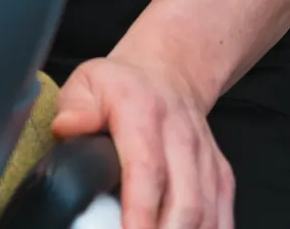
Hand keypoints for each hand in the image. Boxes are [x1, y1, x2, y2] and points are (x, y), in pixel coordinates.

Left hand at [54, 53, 233, 228]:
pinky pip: (223, 216)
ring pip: (206, 214)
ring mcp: (205, 160)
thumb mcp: (87, 83)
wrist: (167, 74)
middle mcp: (181, 138)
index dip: (140, 211)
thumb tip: (67, 128)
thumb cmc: (122, 86)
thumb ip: (74, 108)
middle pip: (184, 202)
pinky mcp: (220, 177)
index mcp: (143, 114)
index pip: (147, 169)